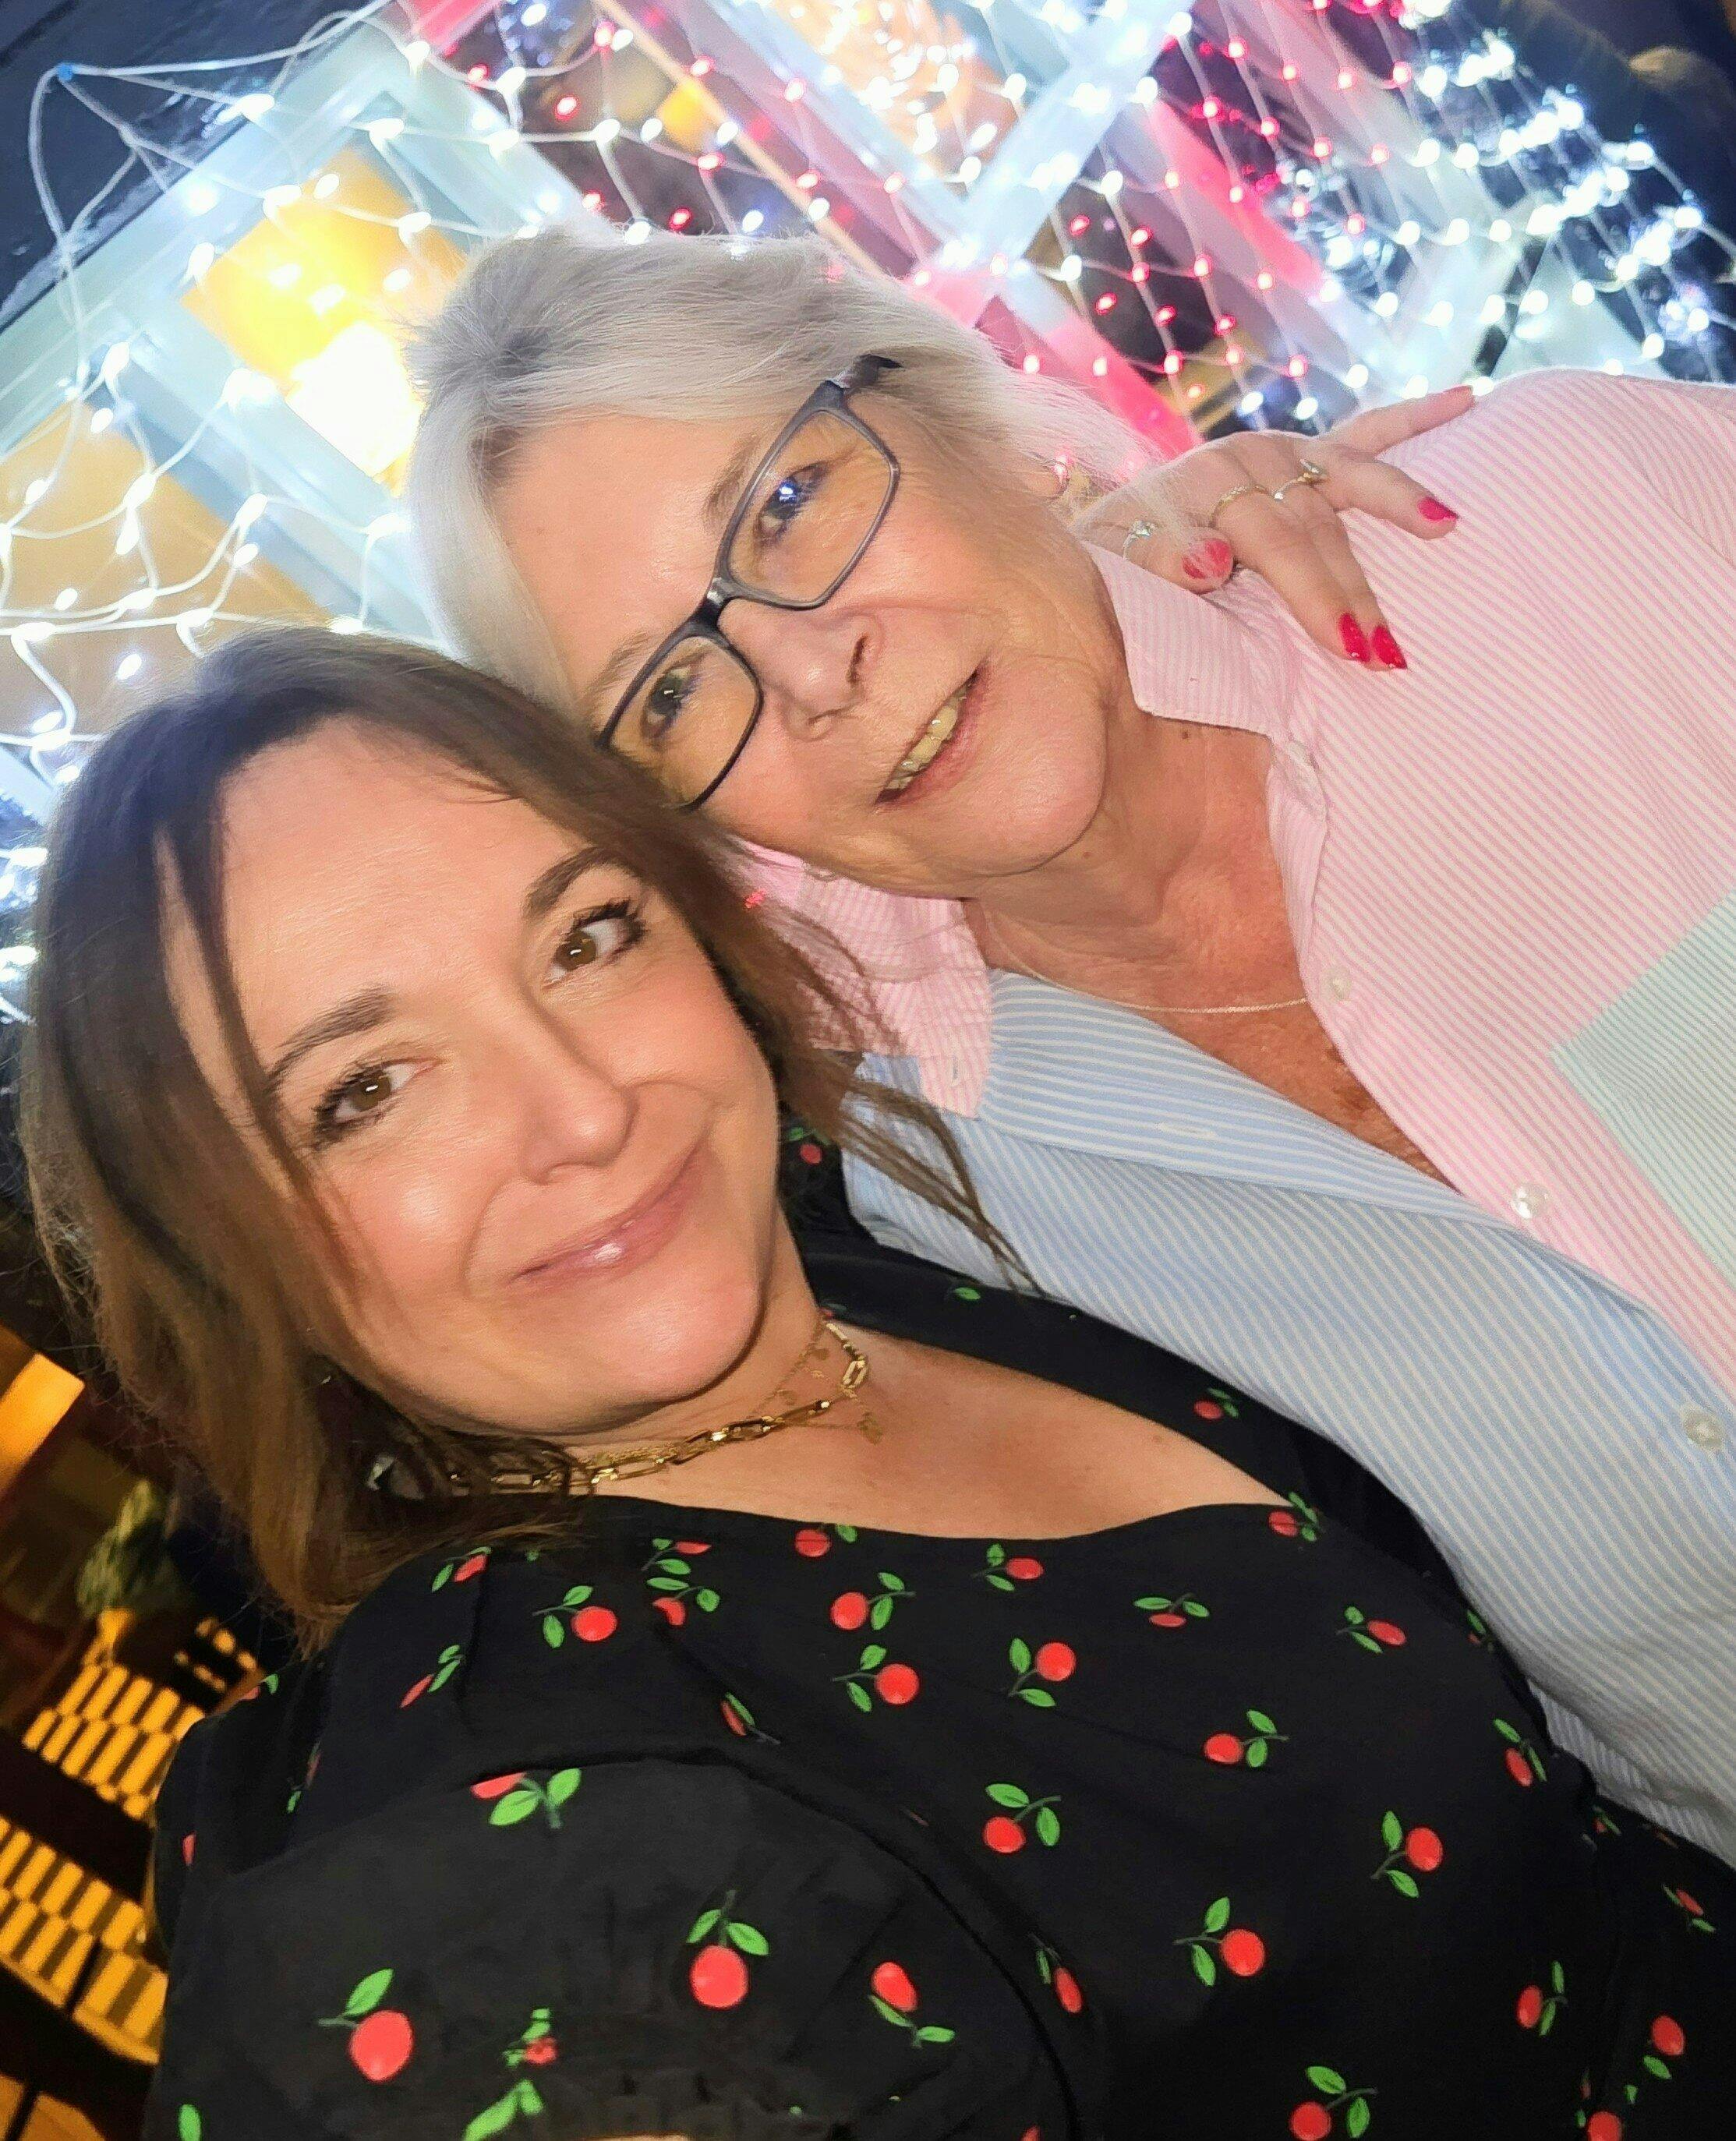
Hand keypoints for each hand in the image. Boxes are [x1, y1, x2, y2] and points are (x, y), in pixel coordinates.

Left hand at [1073, 387, 1471, 670]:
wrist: (1106, 534)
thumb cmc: (1116, 565)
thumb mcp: (1115, 569)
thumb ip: (1159, 562)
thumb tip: (1212, 564)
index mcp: (1198, 483)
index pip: (1269, 541)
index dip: (1307, 591)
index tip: (1343, 643)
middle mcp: (1244, 457)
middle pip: (1313, 526)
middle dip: (1350, 590)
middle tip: (1383, 651)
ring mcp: (1280, 451)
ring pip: (1349, 482)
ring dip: (1400, 505)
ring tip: (1446, 528)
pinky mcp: (1303, 452)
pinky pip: (1368, 432)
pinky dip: (1416, 415)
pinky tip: (1468, 400)